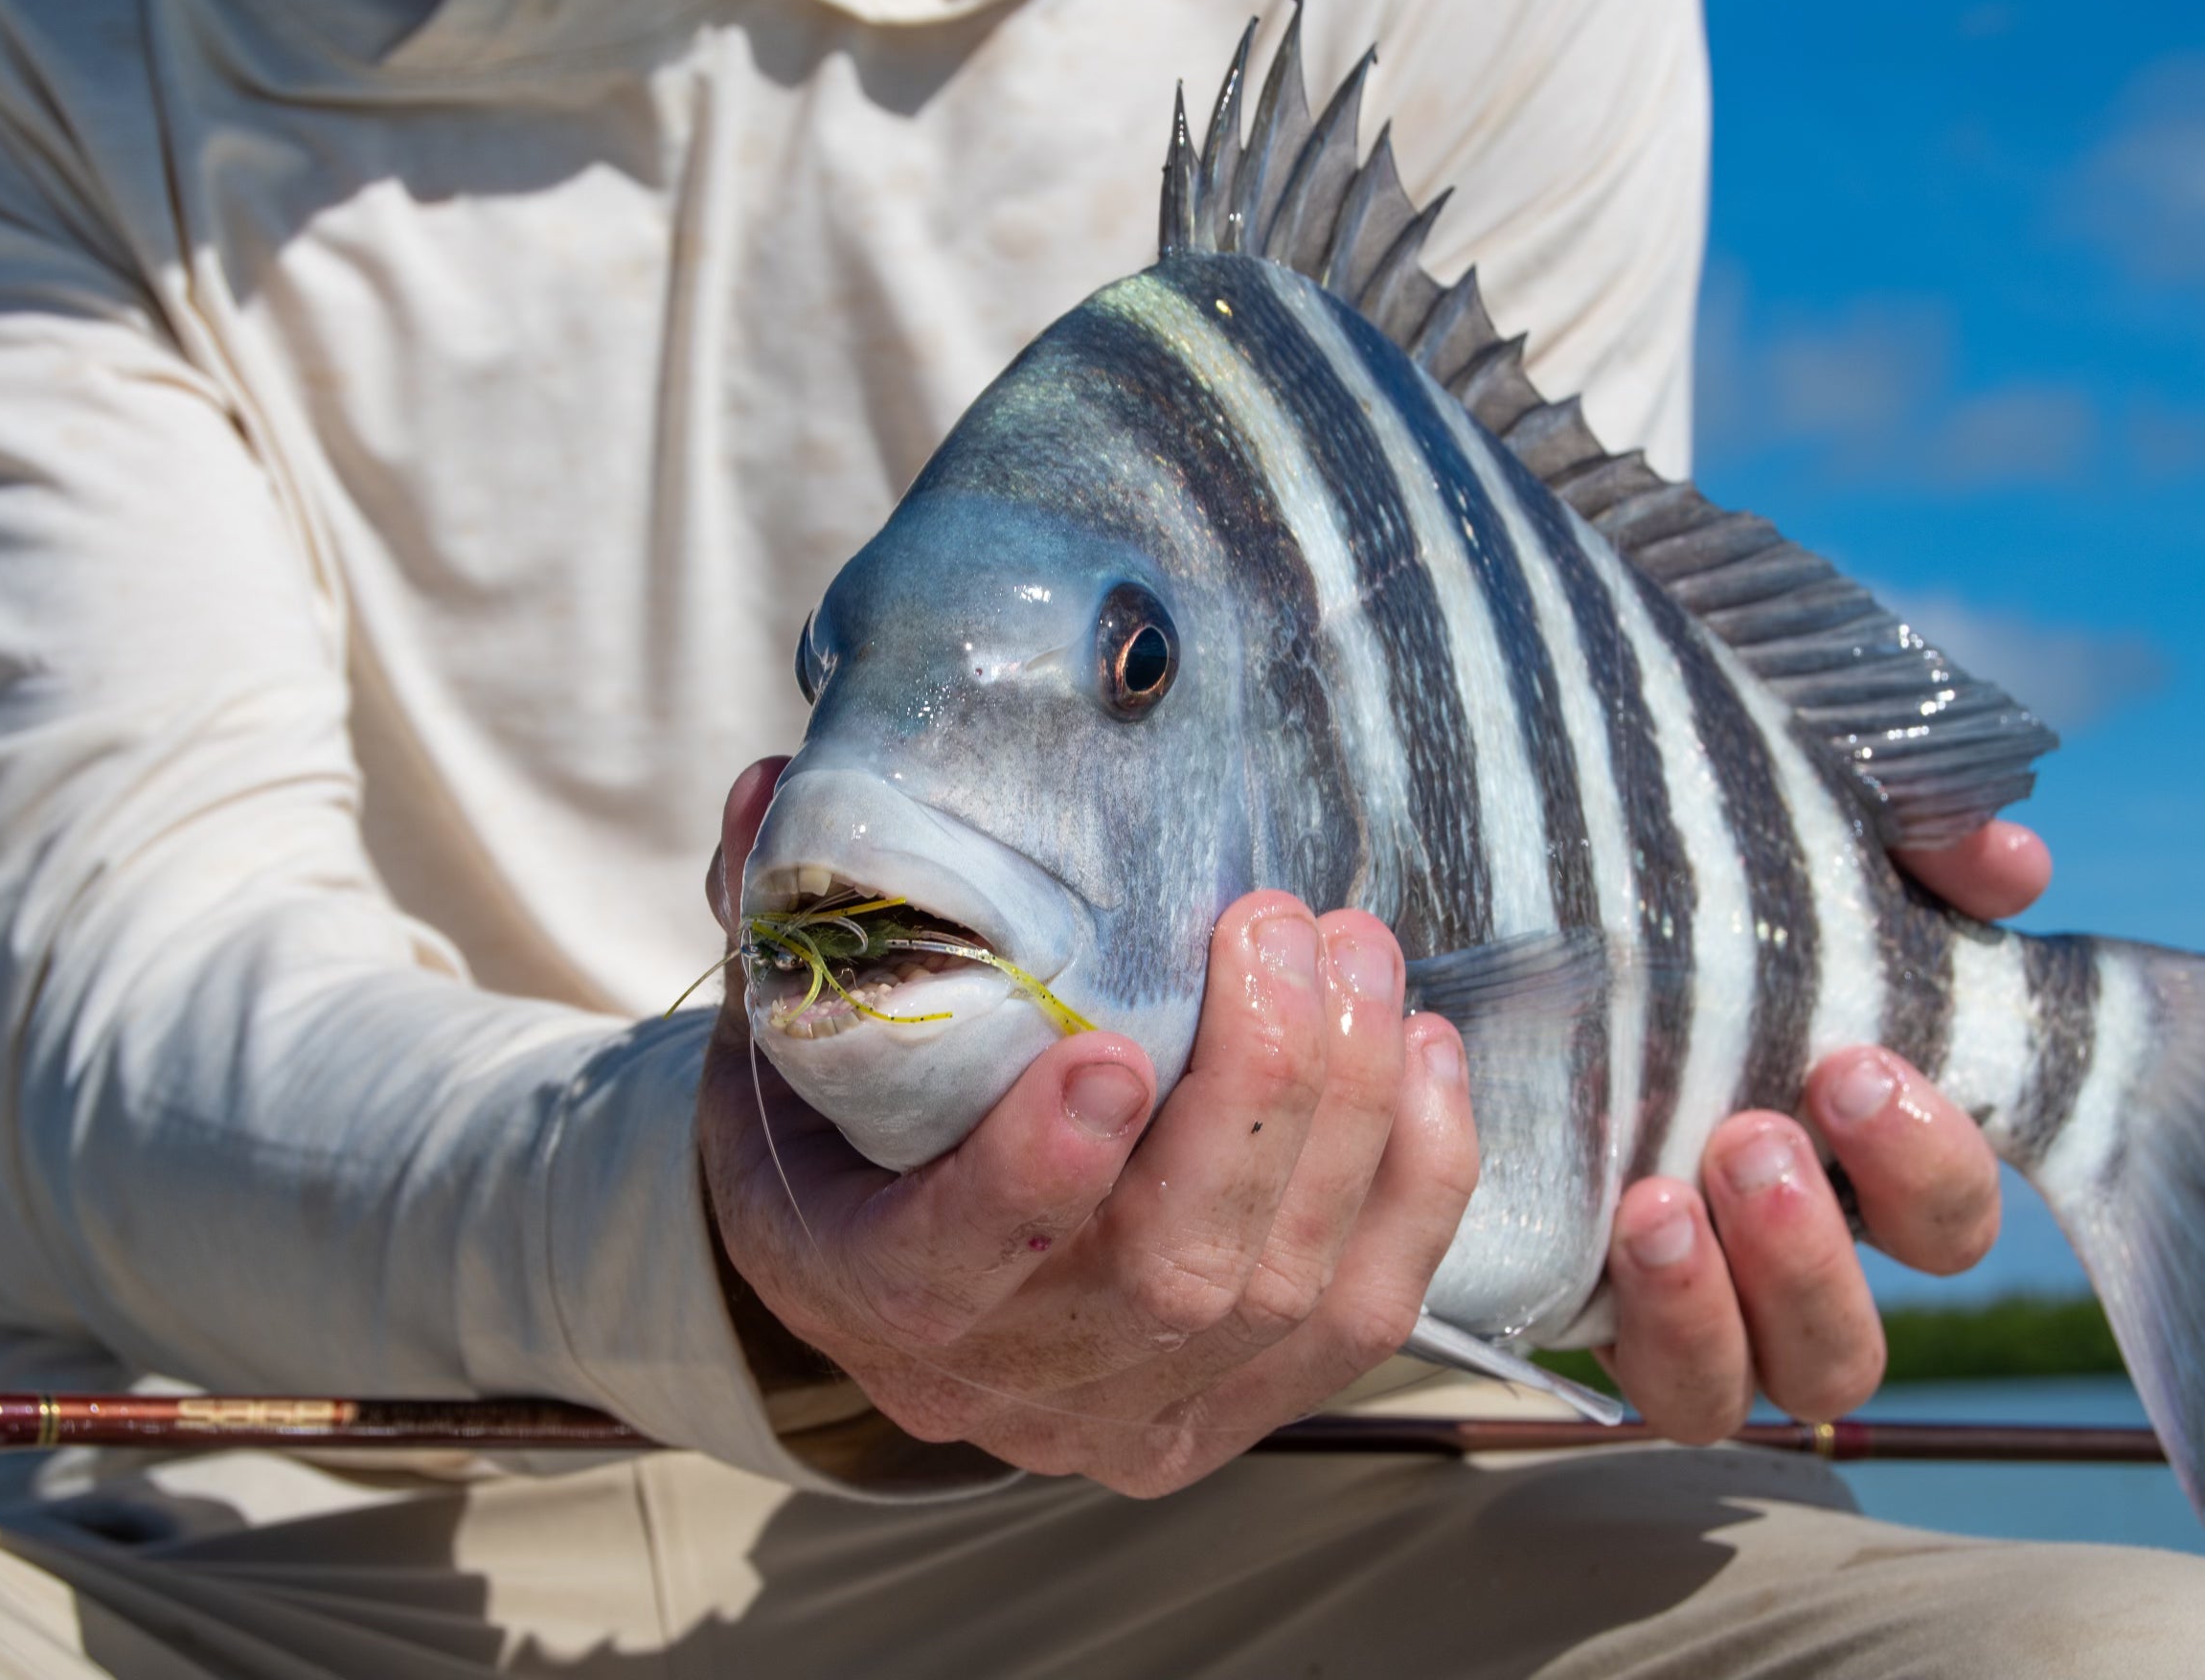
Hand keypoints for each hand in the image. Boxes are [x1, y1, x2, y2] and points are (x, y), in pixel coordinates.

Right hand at [697, 758, 1479, 1496]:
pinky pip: (1364, 1319)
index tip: (1110, 1053)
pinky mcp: (1242, 1411)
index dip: (1036, 1178)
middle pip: (1168, 1276)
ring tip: (1360, 955)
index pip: (946, 1268)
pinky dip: (1418, 1181)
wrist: (894, 1275)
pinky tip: (1423, 1054)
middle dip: (1259, 1087)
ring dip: (1352, 1109)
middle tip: (1281, 923)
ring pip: (1284, 1290)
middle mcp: (1005, 1382)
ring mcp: (1134, 1415)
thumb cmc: (844, 1131)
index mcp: (863, 1286)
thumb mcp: (780, 1031)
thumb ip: (783, 918)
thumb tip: (780, 788)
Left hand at [1596, 821, 2047, 1439]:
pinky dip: (1644, 1326)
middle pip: (1852, 1339)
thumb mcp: (1785, 806)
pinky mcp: (1580, 1304)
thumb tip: (2009, 863)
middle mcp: (1775, 1241)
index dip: (1930, 1159)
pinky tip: (1605, 1226)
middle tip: (1750, 1137)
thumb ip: (1915, 828)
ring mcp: (1680, 1293)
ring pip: (1750, 1386)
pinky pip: (1643, 1381)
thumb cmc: (1669, 851)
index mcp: (1847, 1145)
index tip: (1856, 1063)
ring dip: (1723, 1308)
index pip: (1947, 1207)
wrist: (1482, 866)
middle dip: (1813, 1251)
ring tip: (1660, 1202)